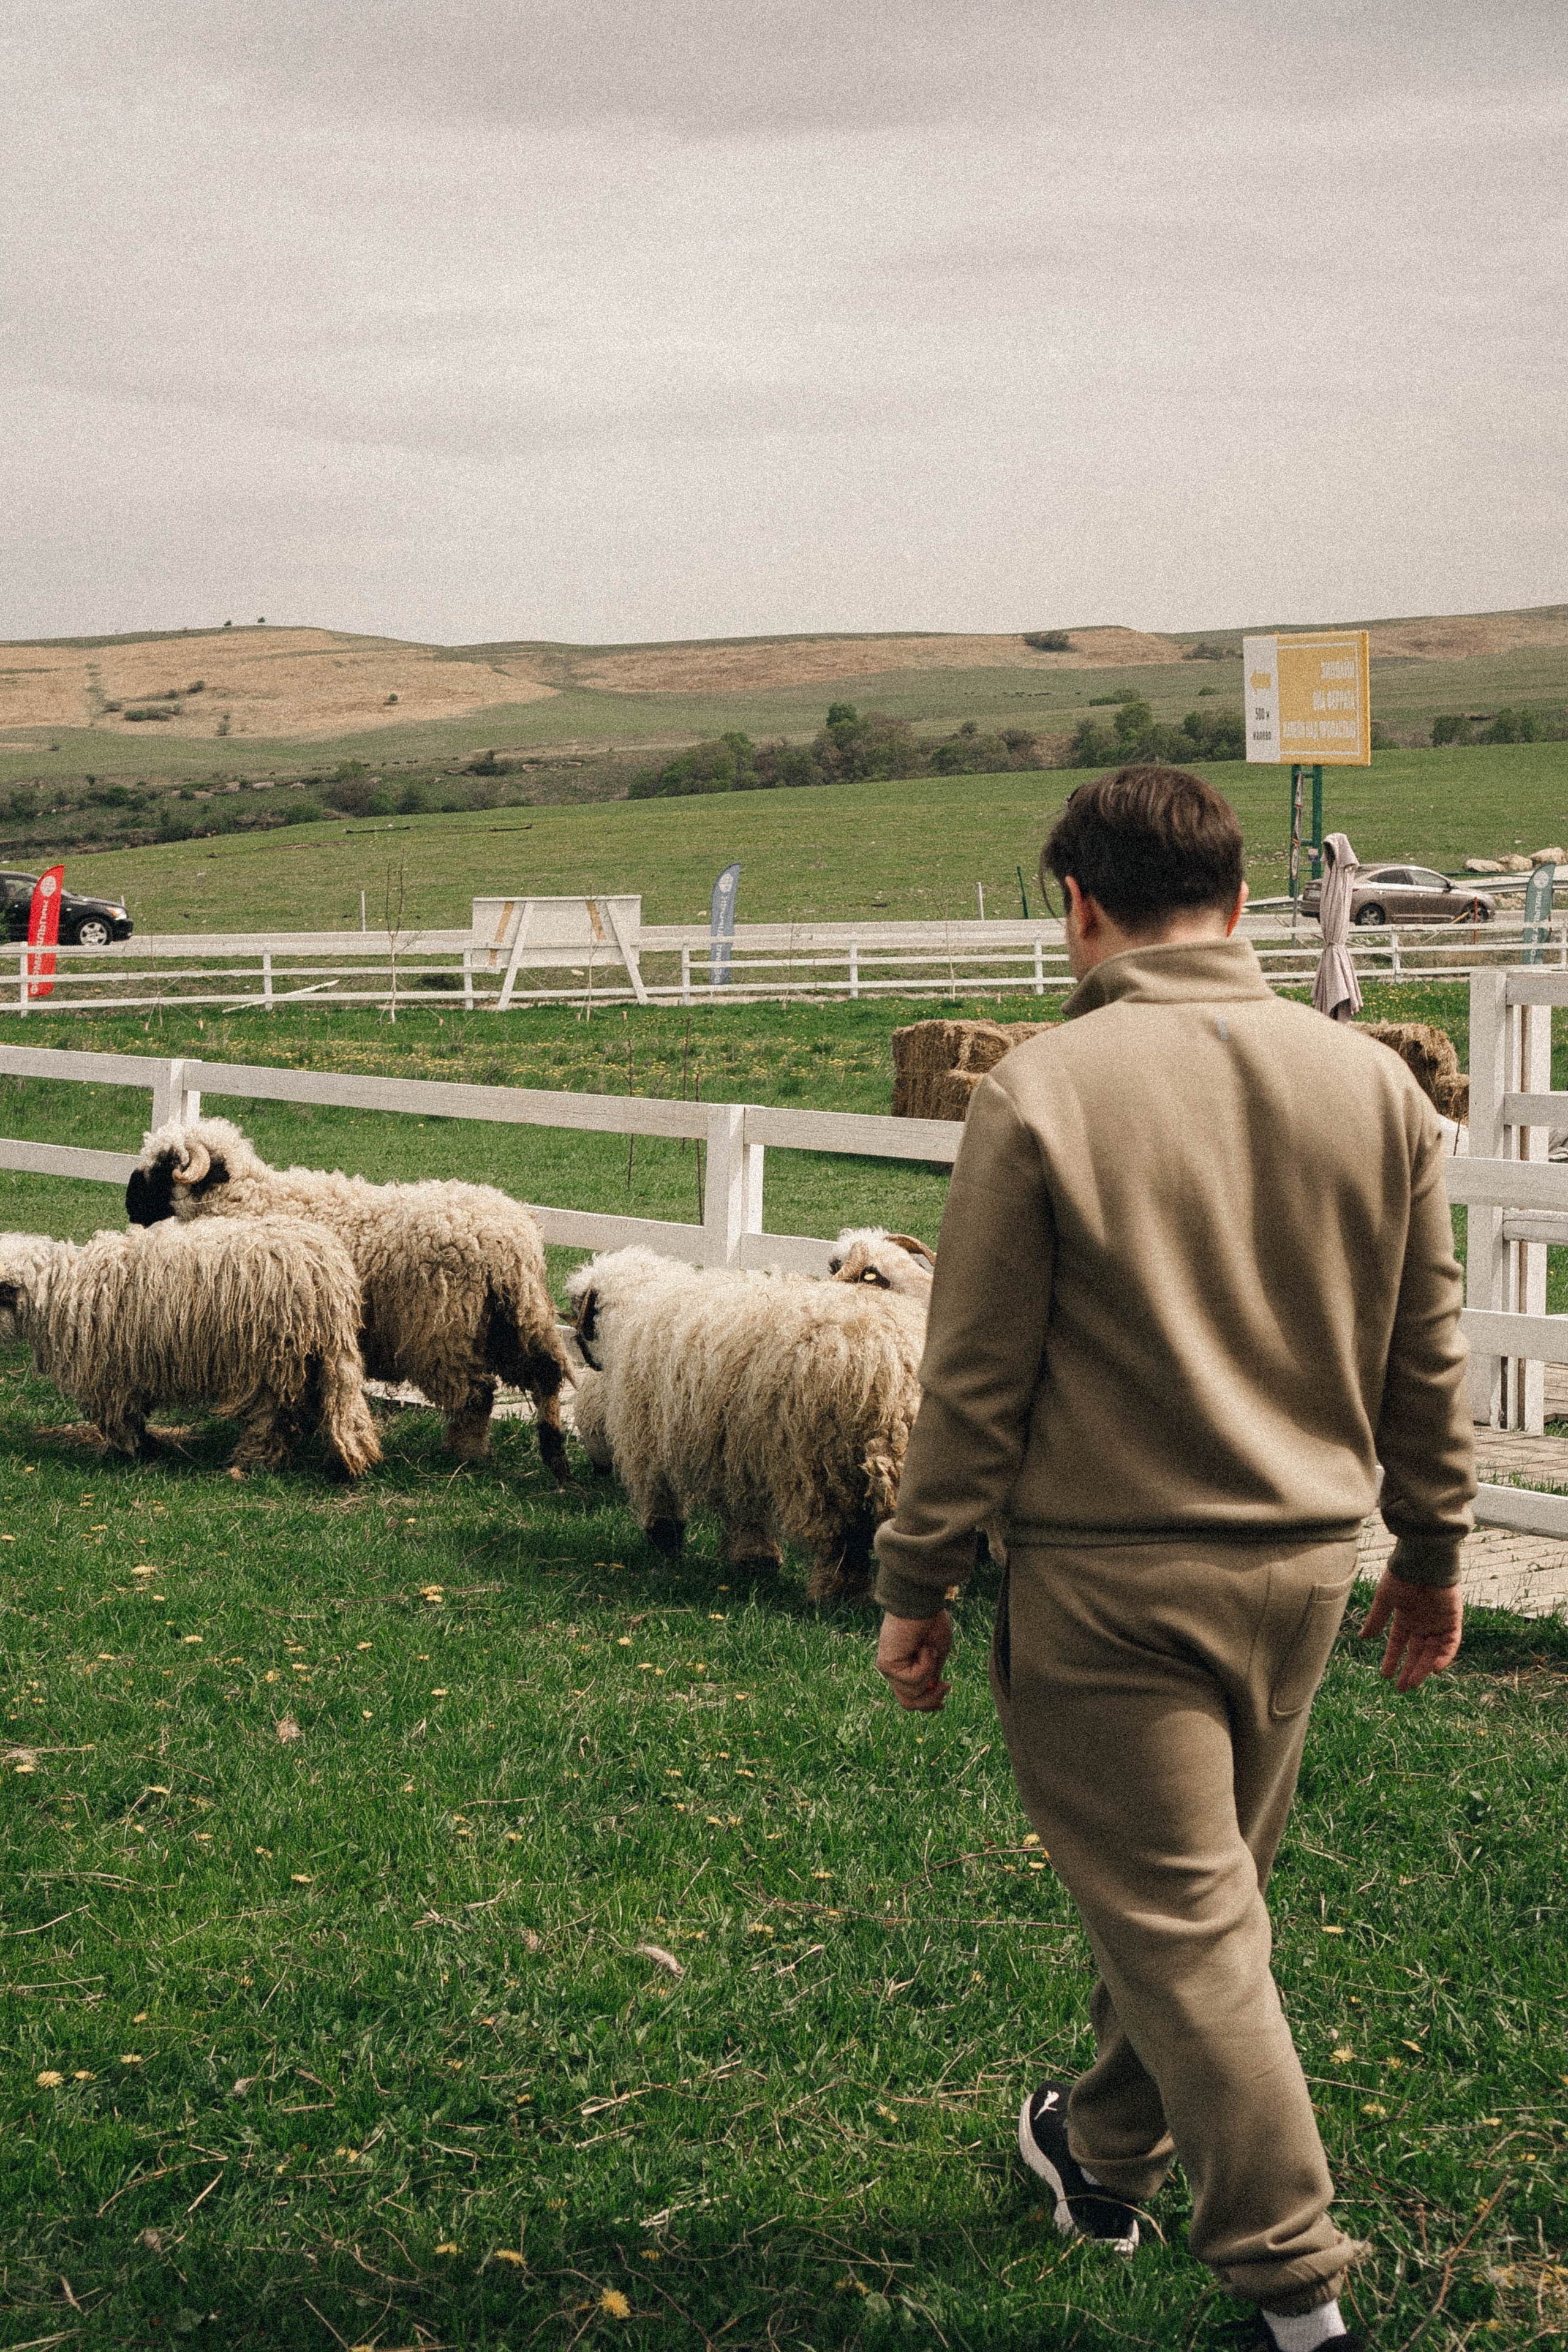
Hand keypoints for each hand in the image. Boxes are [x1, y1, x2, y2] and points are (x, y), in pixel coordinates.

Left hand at [877, 1609, 952, 1712]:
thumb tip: (933, 1692)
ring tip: (930, 1651)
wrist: (921, 1603)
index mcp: (904, 1667)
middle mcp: (893, 1670)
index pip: (911, 1696)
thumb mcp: (936, 1655)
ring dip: (929, 1674)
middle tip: (946, 1684)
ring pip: (912, 1696)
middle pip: (908, 1703)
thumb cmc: (930, 1622)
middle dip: (930, 1701)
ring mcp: (888, 1669)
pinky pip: (912, 1682)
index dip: (927, 1704)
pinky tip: (923, 1648)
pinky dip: (925, 1666)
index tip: (943, 1704)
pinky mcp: (886, 1666)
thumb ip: (931, 1675)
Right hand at [1360, 1570, 1462, 1691]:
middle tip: (1402, 1688)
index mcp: (1405, 1617)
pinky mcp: (1453, 1620)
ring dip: (1424, 1668)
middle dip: (1409, 1670)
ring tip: (1413, 1683)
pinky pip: (1451, 1643)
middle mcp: (1422, 1622)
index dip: (1392, 1659)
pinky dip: (1445, 1657)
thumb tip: (1363, 1638)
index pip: (1398, 1643)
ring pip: (1433, 1652)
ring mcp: (1438, 1622)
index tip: (1385, 1675)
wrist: (1423, 1561)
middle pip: (1417, 1652)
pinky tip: (1436, 1669)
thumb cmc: (1401, 1576)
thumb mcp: (1384, 1599)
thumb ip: (1376, 1620)